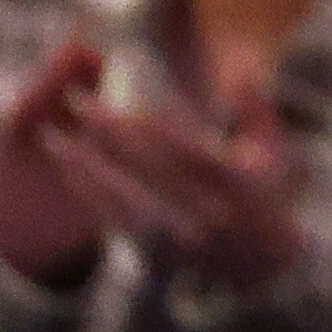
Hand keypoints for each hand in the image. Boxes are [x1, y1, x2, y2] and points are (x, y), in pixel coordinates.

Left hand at [0, 47, 299, 290]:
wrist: (257, 264)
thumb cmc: (266, 195)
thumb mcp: (273, 149)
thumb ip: (256, 107)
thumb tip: (243, 67)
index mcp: (234, 181)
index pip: (190, 148)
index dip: (158, 126)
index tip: (134, 102)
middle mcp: (198, 208)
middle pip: (145, 166)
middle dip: (110, 132)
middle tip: (80, 103)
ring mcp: (171, 232)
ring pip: (120, 192)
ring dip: (86, 164)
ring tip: (58, 136)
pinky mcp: (148, 247)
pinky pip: (112, 217)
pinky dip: (88, 191)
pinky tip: (68, 169)